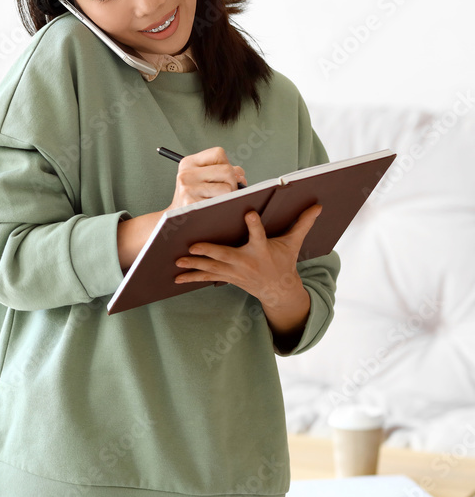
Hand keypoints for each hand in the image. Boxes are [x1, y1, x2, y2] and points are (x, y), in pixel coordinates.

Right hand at [167, 147, 246, 210]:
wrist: (176, 217)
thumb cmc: (194, 196)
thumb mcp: (201, 177)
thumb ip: (222, 170)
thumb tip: (240, 176)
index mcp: (188, 163)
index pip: (219, 154)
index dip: (227, 164)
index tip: (222, 176)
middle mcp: (186, 174)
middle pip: (227, 170)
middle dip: (233, 182)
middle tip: (226, 192)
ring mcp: (188, 189)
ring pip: (228, 188)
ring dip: (229, 197)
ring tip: (219, 200)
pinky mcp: (192, 204)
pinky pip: (222, 203)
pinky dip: (224, 206)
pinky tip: (215, 208)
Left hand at [173, 203, 322, 305]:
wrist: (279, 290)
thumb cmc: (283, 261)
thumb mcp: (293, 243)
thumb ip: (302, 223)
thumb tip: (318, 205)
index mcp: (262, 249)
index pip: (259, 235)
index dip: (254, 225)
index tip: (249, 213)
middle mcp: (247, 262)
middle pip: (226, 255)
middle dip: (209, 251)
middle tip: (192, 246)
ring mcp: (235, 272)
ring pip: (212, 268)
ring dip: (194, 265)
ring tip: (178, 261)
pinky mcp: (228, 278)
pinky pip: (208, 277)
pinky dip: (192, 277)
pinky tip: (177, 277)